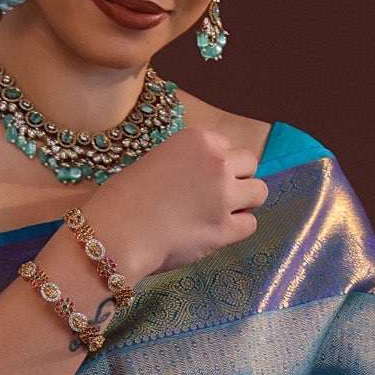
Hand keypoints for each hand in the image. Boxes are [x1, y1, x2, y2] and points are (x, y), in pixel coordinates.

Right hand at [84, 126, 268, 280]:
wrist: (115, 234)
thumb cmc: (122, 200)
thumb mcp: (154, 162)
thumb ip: (185, 164)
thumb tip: (201, 177)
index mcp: (197, 140)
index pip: (227, 146)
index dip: (217, 164)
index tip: (202, 179)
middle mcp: (216, 163)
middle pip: (250, 165)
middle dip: (237, 180)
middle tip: (216, 197)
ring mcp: (224, 196)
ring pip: (259, 193)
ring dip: (244, 203)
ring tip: (220, 215)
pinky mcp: (225, 229)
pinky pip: (250, 225)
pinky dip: (236, 230)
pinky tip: (215, 233)